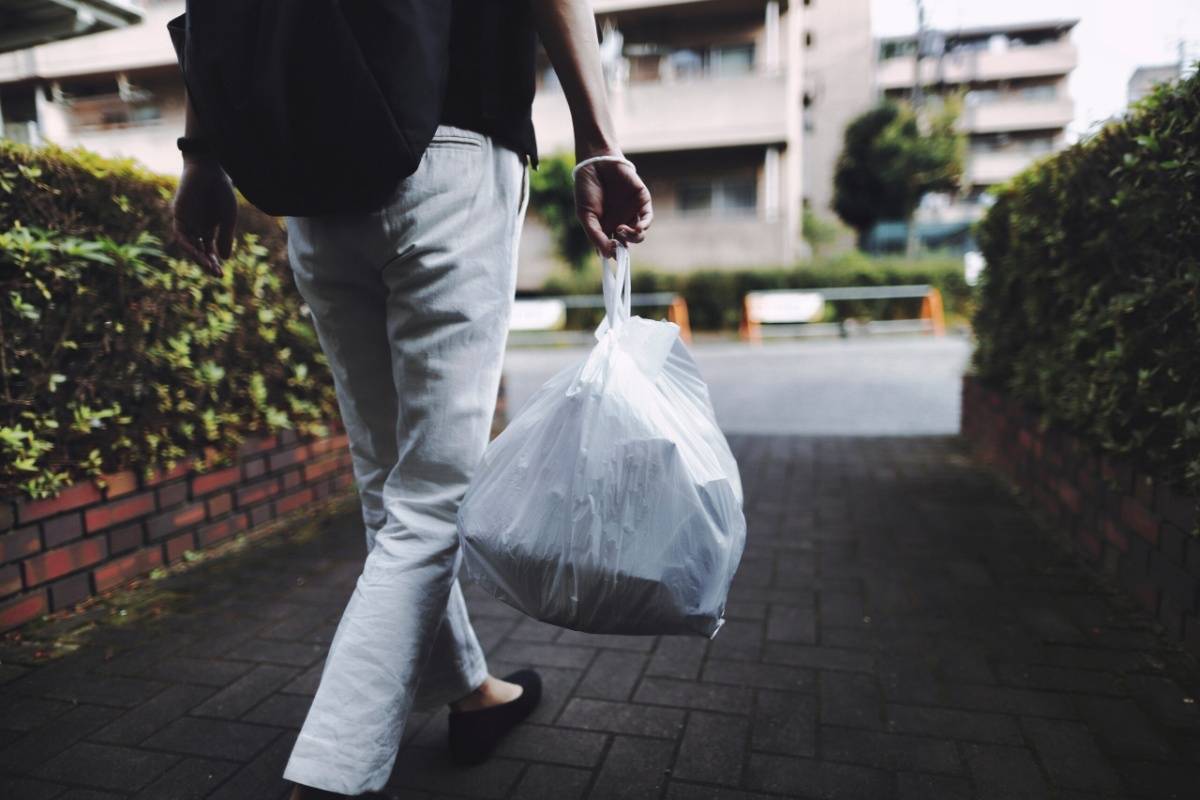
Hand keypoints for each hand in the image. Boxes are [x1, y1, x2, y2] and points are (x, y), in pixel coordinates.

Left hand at [172, 156, 236, 276]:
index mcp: (209, 228)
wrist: (210, 170)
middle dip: (206, 263)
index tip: (220, 274)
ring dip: (197, 256)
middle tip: (215, 273)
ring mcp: (187, 221)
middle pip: (198, 251)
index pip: (209, 251)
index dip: (214, 263)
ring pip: (189, 245)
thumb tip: (225, 258)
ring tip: (207, 265)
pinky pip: (180, 234)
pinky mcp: (178, 214)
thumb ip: (225, 237)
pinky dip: (187, 244)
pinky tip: (196, 252)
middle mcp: (196, 227)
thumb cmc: (221, 191)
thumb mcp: (227, 218)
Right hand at [574, 157, 652, 259]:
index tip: (610, 256)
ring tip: (621, 230)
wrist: (596, 163)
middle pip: (627, 244)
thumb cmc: (587, 189)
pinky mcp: (642, 202)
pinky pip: (647, 219)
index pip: (612, 247)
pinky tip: (636, 228)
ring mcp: (632, 213)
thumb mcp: (586, 216)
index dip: (613, 254)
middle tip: (616, 245)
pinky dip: (643, 226)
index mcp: (605, 227)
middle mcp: (620, 222)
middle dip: (623, 249)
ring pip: (638, 235)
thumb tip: (605, 256)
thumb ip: (595, 235)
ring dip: (633, 238)